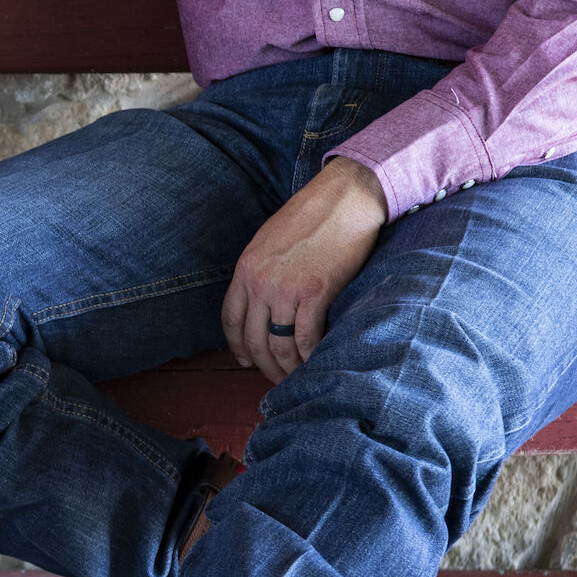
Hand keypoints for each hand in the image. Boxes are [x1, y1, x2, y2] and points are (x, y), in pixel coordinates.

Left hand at [221, 156, 388, 384]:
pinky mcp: (315, 293)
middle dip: (263, 364)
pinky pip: (305, 338)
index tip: (245, 360)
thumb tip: (261, 303)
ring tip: (296, 377)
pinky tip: (313, 362)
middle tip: (275, 378)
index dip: (237, 346)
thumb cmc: (312, 216)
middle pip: (254, 338)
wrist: (345, 198)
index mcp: (246, 269)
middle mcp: (260, 282)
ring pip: (278, 344)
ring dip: (286, 367)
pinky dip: (308, 355)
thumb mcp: (270, 241)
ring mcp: (286, 289)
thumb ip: (260, 272)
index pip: (230, 319)